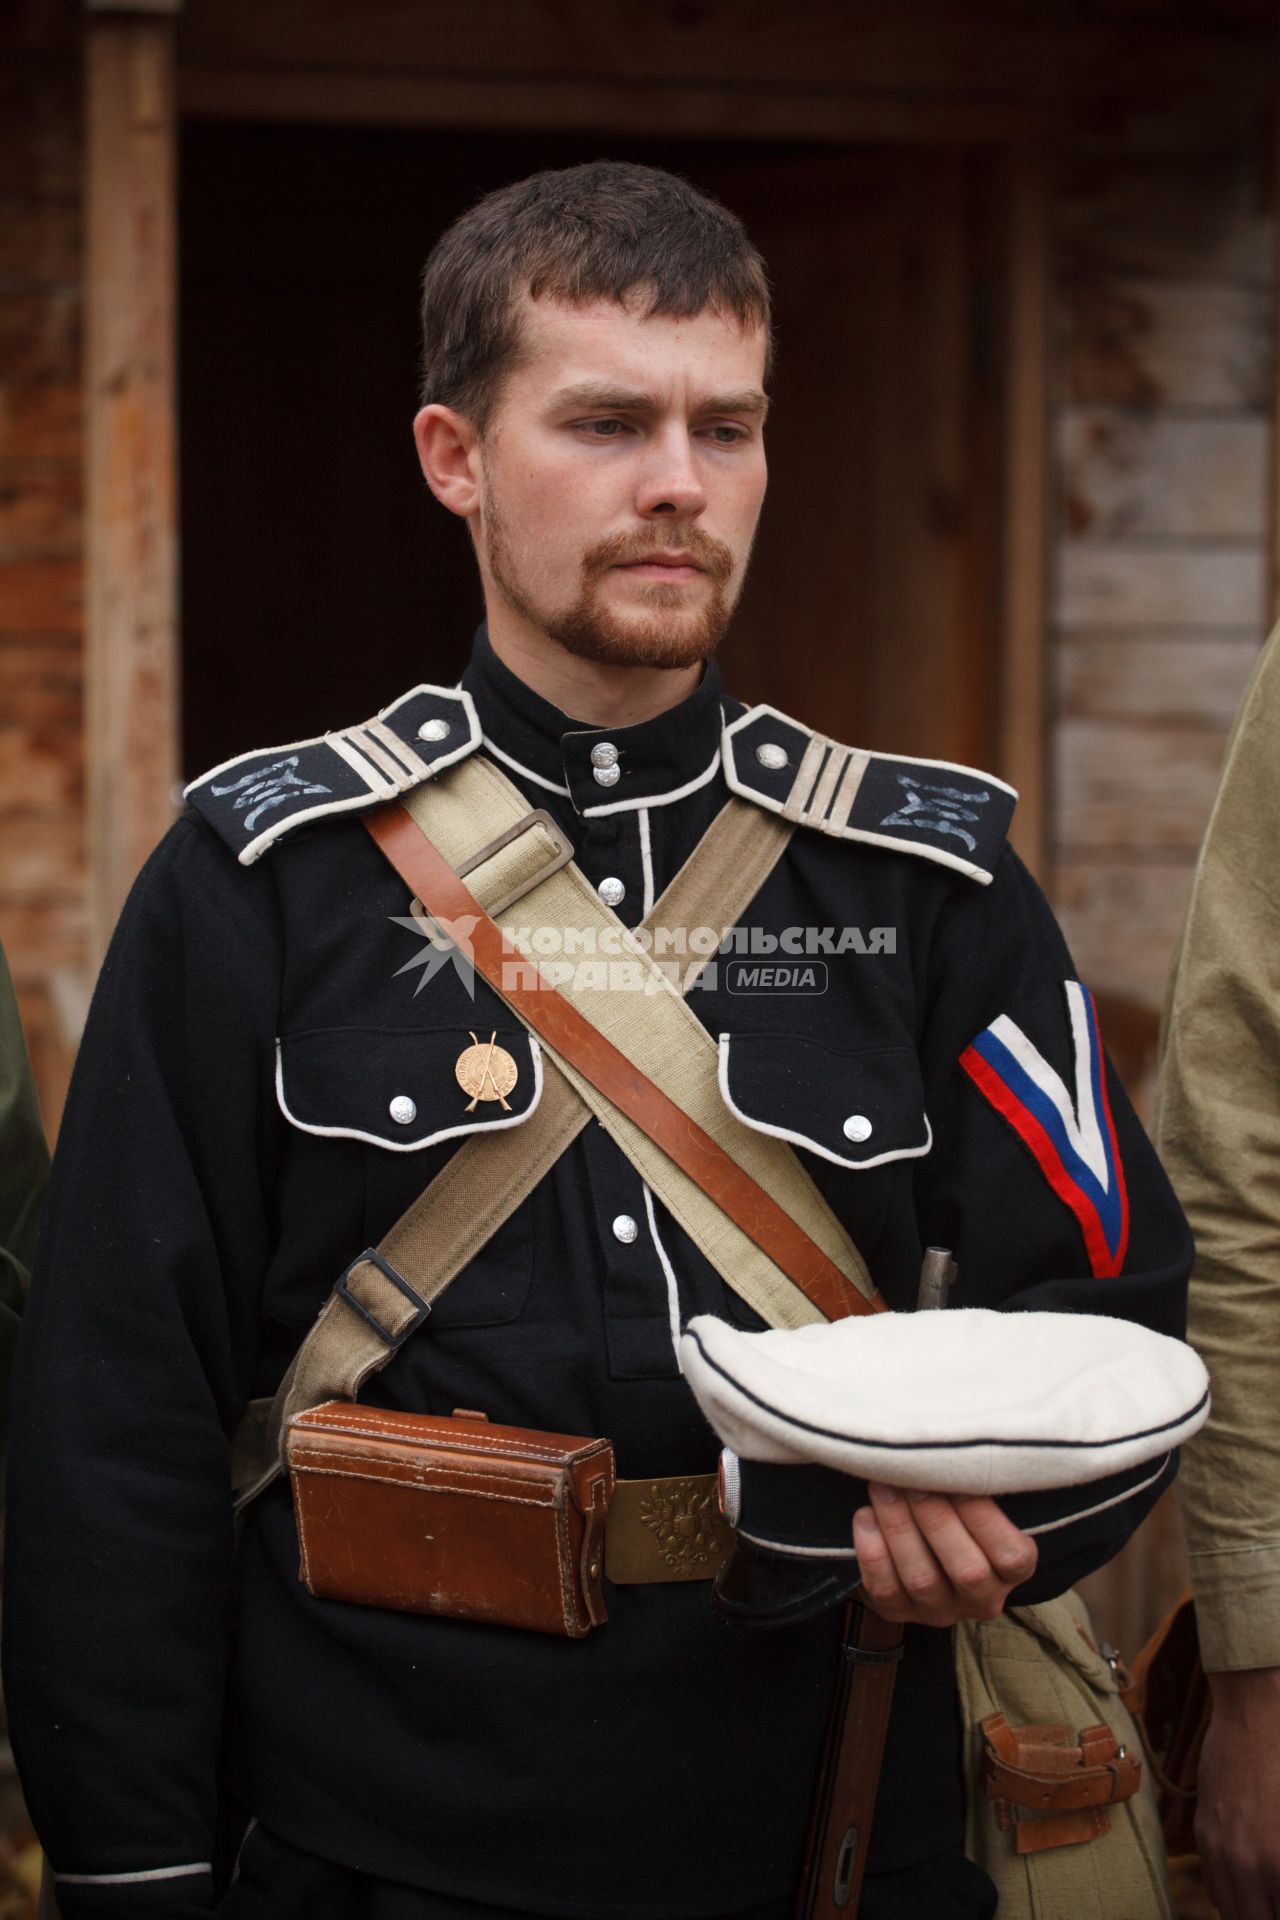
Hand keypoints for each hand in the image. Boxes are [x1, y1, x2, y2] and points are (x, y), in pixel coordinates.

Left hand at [852, 1483, 1037, 1627]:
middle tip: (912, 1479)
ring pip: (922, 1579)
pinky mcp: (899, 1612)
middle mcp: (981, 1597)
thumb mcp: (977, 1499)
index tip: (956, 1480)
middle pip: (967, 1570)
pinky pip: (885, 1590)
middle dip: (936, 1519)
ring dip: (900, 1529)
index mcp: (1011, 1570)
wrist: (918, 1545)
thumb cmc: (955, 1508)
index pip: (1011, 1556)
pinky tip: (865, 1518)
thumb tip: (955, 1444)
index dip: (983, 1519)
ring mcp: (939, 1609)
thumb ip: (974, 1483)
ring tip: (882, 1488)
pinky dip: (873, 1553)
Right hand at [1196, 1668, 1279, 1919]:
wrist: (1253, 1714)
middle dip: (1268, 1914)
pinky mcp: (1204, 1832)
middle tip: (1276, 1900)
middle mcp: (1247, 1864)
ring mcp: (1221, 1848)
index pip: (1274, 1915)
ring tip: (1267, 1899)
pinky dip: (1232, 1895)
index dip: (1279, 1910)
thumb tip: (1279, 1878)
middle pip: (1255, 1919)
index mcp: (1278, 1862)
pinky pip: (1214, 1885)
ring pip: (1232, 1910)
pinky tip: (1251, 1884)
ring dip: (1250, 1910)